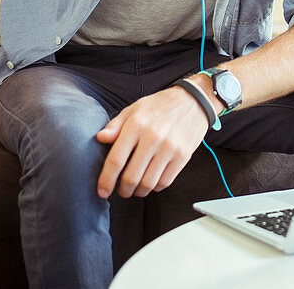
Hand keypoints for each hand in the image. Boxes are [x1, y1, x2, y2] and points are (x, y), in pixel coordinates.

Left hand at [95, 87, 210, 198]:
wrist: (192, 102)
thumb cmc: (159, 106)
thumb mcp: (134, 109)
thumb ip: (115, 125)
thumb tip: (100, 138)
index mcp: (136, 125)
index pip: (116, 159)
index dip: (106, 179)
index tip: (102, 191)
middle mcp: (153, 137)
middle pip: (131, 177)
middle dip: (122, 190)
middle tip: (120, 191)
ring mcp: (169, 148)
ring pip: (148, 184)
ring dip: (138, 192)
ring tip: (135, 189)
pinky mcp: (183, 156)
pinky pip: (164, 182)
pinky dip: (154, 187)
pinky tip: (150, 181)